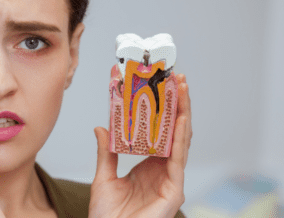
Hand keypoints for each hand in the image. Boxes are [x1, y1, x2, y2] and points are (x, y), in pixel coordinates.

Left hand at [89, 74, 191, 217]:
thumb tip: (101, 128)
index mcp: (148, 165)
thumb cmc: (108, 217)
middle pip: (173, 131)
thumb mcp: (103, 178)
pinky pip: (178, 158)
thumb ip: (105, 153)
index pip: (158, 132)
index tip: (155, 86)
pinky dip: (180, 137)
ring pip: (180, 139)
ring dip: (182, 112)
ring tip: (181, 88)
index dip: (159, 109)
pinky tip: (181, 118)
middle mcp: (162, 169)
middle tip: (175, 79)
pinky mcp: (174, 189)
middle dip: (176, 104)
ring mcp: (170, 178)